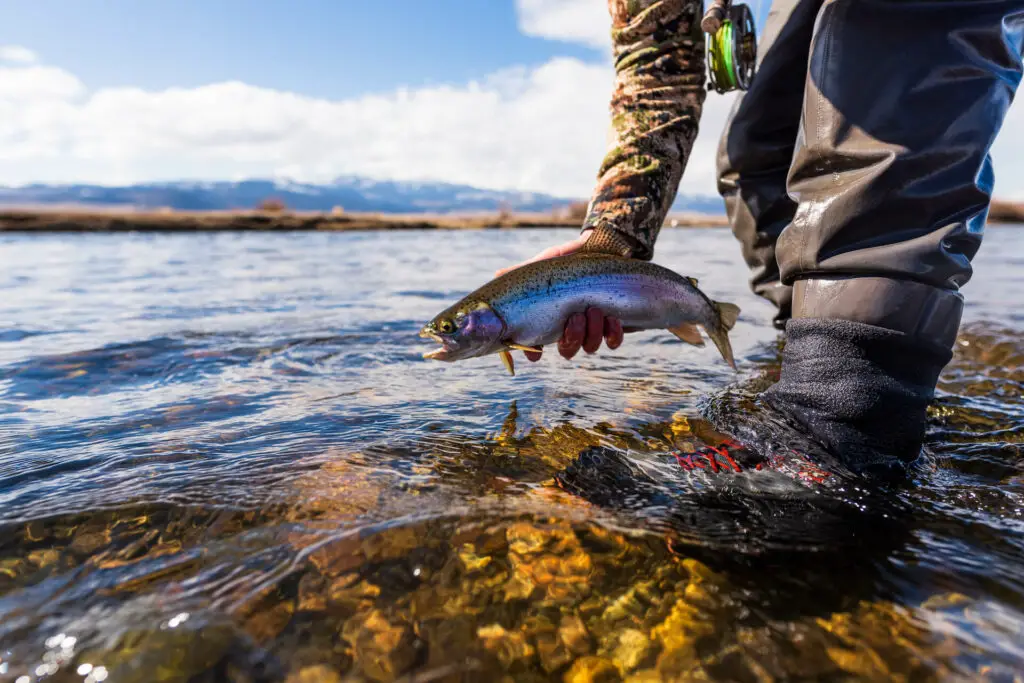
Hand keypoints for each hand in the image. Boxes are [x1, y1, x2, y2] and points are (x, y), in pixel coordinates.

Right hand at [495, 230, 625, 362]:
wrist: (603, 248)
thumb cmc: (568, 260)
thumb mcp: (543, 264)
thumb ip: (521, 272)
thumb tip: (498, 274)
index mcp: (549, 319)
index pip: (537, 344)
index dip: (533, 352)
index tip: (535, 352)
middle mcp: (570, 328)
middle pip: (567, 351)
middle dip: (571, 337)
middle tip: (576, 317)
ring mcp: (592, 328)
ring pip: (589, 347)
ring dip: (591, 333)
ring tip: (594, 310)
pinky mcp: (613, 325)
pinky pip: (613, 342)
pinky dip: (612, 334)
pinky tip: (611, 319)